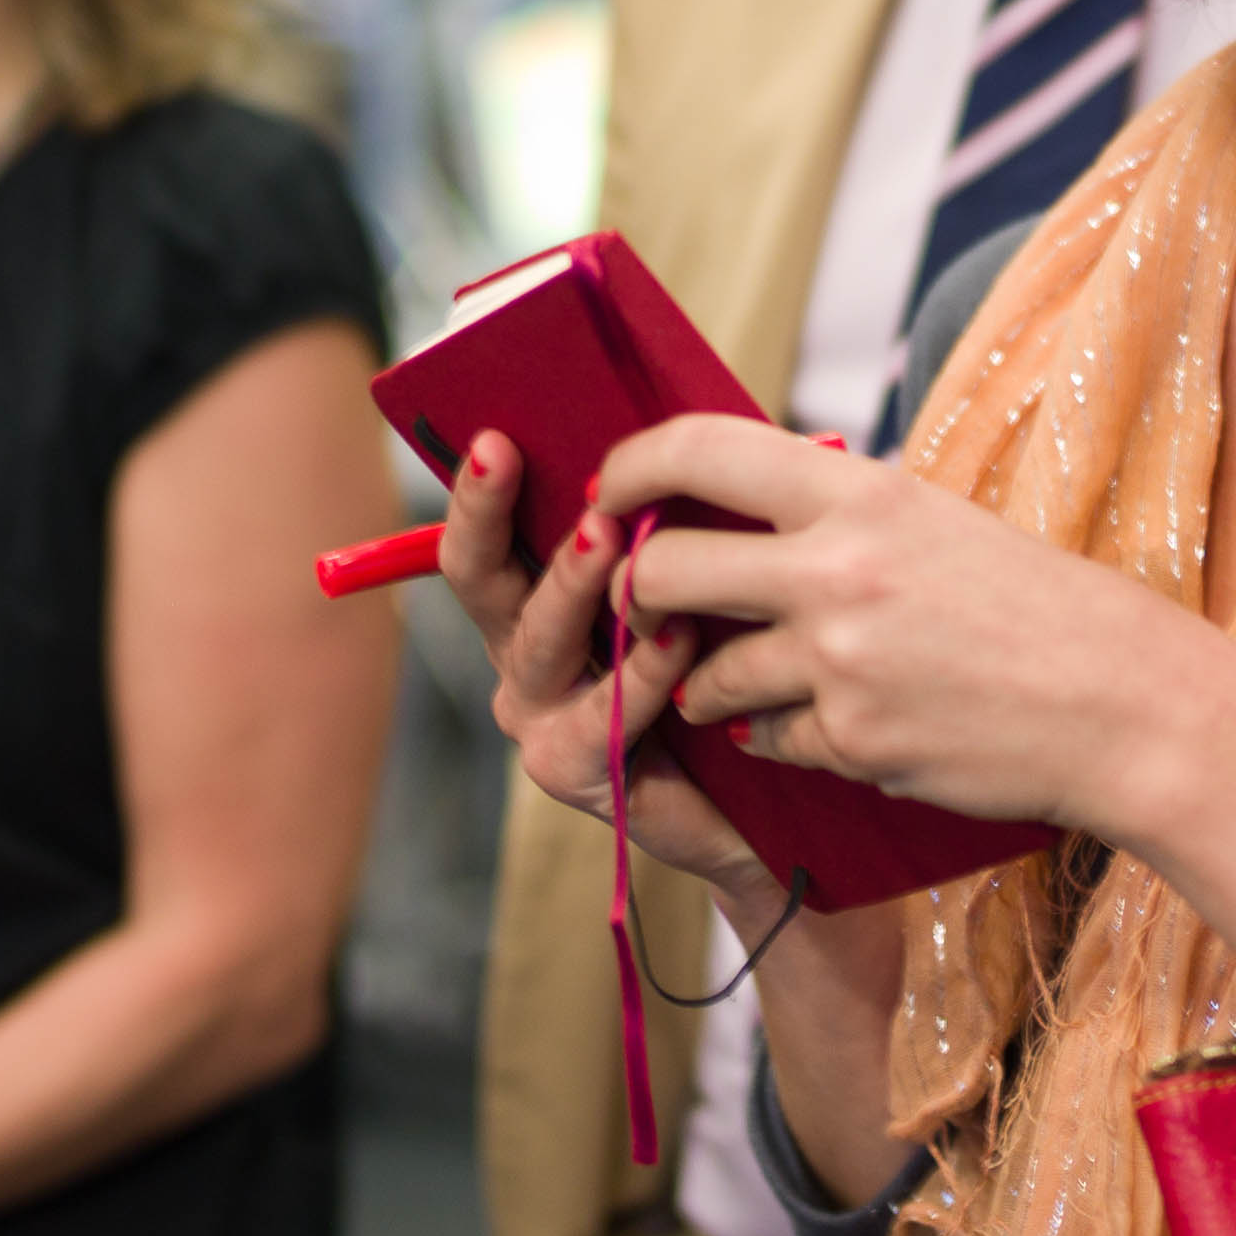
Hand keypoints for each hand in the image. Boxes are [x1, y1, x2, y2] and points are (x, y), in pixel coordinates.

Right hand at [428, 427, 780, 905]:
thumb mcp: (698, 583)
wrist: (757, 800)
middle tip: (509, 456)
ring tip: (612, 542)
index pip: (488, 533)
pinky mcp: (569, 769)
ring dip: (573, 587)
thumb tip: (673, 437)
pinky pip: (597, 716)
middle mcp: (521, 652)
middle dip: (487, 514)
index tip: (495, 435)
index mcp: (537, 594)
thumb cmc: (729, 671)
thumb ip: (670, 523)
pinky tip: (678, 641)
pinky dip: (638, 676)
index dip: (479, 488)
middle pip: (478, 577)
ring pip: (537, 641)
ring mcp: (537, 714)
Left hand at [594, 413, 1199, 838]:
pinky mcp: (851, 741)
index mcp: (861, 491)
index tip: (609, 489)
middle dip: (634, 592)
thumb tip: (731, 505)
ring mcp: (838, 661)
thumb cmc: (1036, 606)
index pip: (699, 449)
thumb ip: (835, 512)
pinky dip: (778, 735)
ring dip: (703, 681)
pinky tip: (827, 723)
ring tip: (742, 680)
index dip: (630, 465)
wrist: (1124, 706)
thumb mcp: (934, 521)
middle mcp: (837, 568)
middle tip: (640, 603)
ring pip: (704, 671)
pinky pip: (766, 737)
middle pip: (664, 569)